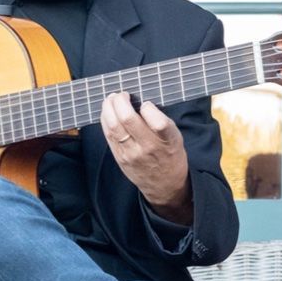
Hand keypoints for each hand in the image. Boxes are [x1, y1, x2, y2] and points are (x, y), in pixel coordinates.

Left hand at [100, 92, 191, 222]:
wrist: (164, 186)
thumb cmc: (170, 156)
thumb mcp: (176, 138)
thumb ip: (161, 121)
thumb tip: (140, 103)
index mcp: (167, 141)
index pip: (158, 122)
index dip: (148, 108)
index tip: (146, 104)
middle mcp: (149, 148)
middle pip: (128, 119)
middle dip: (120, 100)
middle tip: (121, 94)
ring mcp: (131, 154)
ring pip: (113, 126)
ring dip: (109, 107)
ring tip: (111, 99)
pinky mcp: (120, 158)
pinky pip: (108, 135)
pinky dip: (105, 119)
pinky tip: (107, 112)